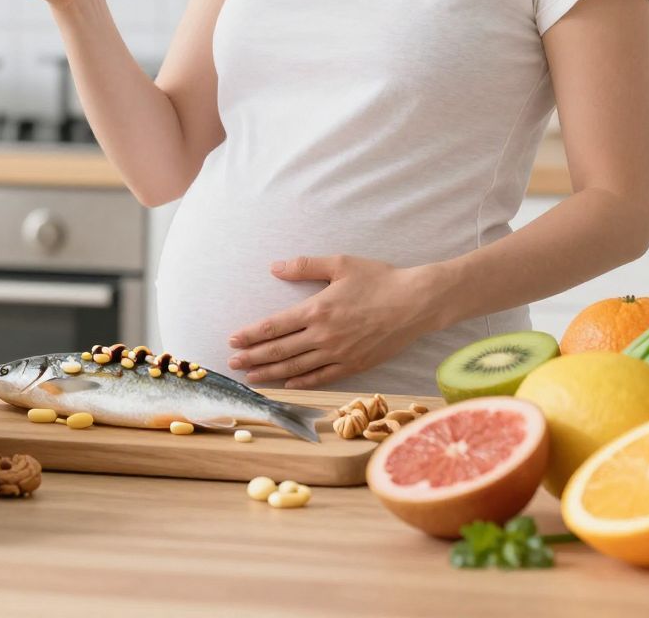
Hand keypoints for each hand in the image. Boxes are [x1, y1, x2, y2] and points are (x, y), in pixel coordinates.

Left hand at [225, 256, 448, 389]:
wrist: (417, 302)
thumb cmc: (379, 279)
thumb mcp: (340, 264)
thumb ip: (304, 266)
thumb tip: (274, 267)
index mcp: (317, 310)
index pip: (273, 327)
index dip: (250, 336)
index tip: (232, 341)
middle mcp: (324, 335)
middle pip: (280, 351)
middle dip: (253, 358)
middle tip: (231, 364)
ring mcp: (339, 353)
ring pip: (297, 368)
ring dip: (271, 373)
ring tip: (251, 377)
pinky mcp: (355, 365)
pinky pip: (322, 377)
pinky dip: (302, 382)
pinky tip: (287, 384)